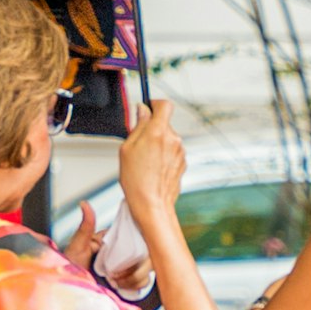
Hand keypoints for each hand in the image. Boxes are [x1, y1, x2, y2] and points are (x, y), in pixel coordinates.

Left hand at [63, 198, 153, 296]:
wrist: (72, 295)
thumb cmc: (71, 271)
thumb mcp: (78, 247)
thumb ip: (86, 227)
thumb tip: (84, 203)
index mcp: (111, 241)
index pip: (133, 231)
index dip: (133, 238)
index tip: (123, 250)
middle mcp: (123, 252)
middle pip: (144, 249)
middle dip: (134, 262)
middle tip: (114, 271)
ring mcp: (129, 268)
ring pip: (148, 265)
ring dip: (134, 275)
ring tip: (114, 280)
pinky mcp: (132, 283)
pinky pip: (145, 280)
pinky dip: (135, 284)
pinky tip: (119, 286)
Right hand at [116, 93, 188, 226]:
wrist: (152, 205)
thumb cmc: (137, 181)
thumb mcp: (127, 149)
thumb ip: (137, 125)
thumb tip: (142, 110)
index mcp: (158, 132)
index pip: (165, 105)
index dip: (155, 104)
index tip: (147, 109)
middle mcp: (173, 139)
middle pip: (164, 123)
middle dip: (152, 129)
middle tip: (138, 144)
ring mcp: (180, 152)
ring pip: (168, 139)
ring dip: (158, 144)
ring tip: (145, 161)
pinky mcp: (183, 163)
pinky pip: (172, 152)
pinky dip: (163, 156)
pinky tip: (153, 169)